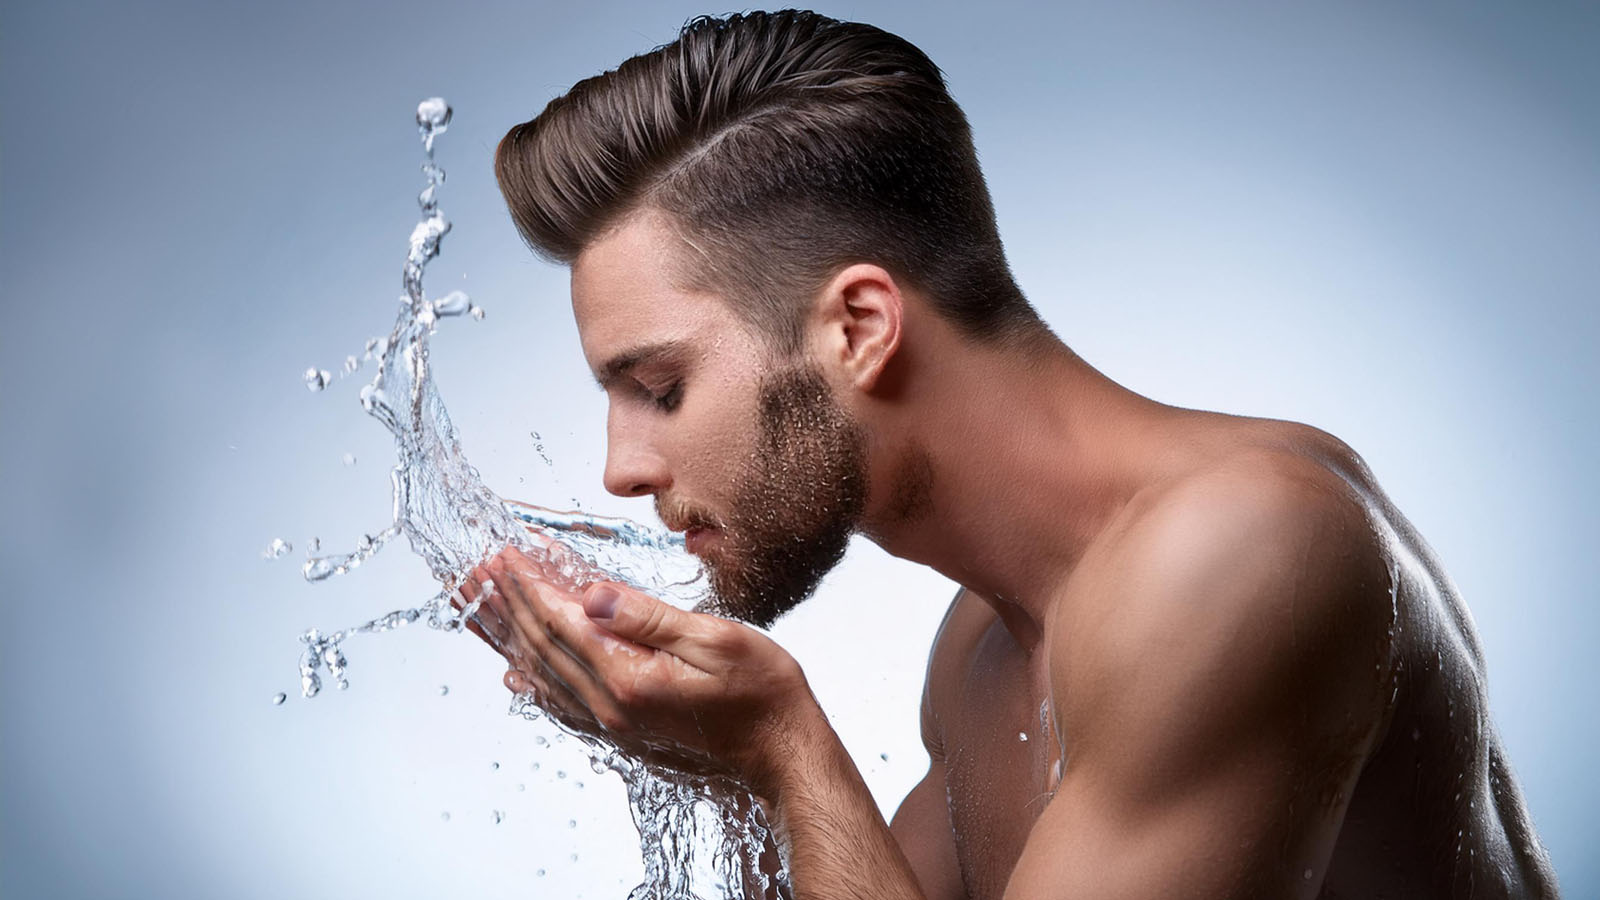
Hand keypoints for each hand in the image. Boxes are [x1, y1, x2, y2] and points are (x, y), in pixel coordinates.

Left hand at [459, 544, 821, 792]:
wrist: (782, 754)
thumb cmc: (763, 693)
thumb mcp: (715, 639)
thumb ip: (648, 618)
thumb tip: (590, 595)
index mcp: (629, 677)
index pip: (561, 622)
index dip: (528, 584)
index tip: (504, 552)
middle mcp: (610, 707)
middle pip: (540, 647)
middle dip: (505, 604)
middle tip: (475, 569)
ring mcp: (613, 724)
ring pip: (541, 674)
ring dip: (507, 637)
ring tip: (476, 608)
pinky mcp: (622, 733)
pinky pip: (561, 703)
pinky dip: (533, 679)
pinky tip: (517, 671)